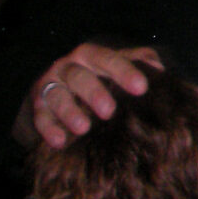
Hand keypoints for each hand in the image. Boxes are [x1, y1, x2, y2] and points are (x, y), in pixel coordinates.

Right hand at [20, 44, 163, 148]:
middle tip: (109, 111)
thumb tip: (159, 69)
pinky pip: (40, 117)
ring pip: (57, 95)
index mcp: (92, 57)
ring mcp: (51, 86)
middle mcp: (69, 68)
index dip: (124, 71)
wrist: (61, 91)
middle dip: (93, 92)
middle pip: (79, 76)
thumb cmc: (100, 78)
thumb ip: (140, 63)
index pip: (107, 59)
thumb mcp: (118, 68)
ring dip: (69, 111)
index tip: (141, 87)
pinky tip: (59, 141)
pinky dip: (48, 129)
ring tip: (84, 128)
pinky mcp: (38, 107)